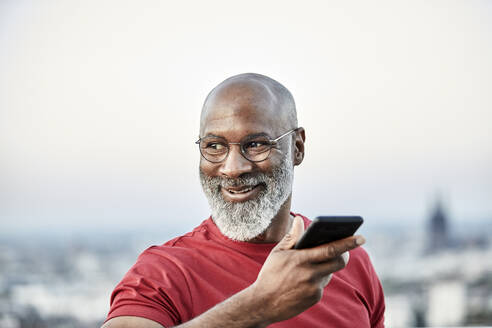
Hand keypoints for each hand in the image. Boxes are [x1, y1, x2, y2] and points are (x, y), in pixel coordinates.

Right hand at [250, 216, 364, 324]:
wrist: (263, 304)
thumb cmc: (270, 274)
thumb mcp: (277, 253)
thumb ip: (292, 236)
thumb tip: (300, 220)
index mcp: (301, 259)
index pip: (331, 249)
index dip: (348, 243)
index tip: (360, 237)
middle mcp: (310, 274)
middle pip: (339, 262)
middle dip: (345, 254)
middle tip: (345, 250)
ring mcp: (314, 288)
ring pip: (330, 272)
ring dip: (327, 266)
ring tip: (315, 262)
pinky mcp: (315, 298)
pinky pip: (322, 284)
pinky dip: (318, 278)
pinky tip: (307, 278)